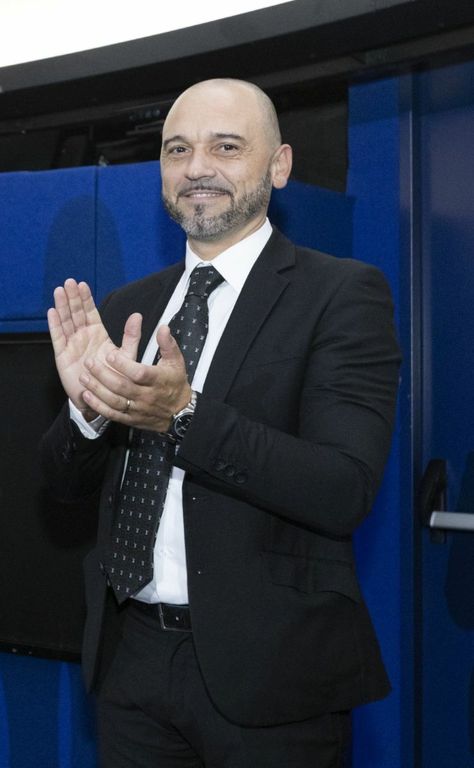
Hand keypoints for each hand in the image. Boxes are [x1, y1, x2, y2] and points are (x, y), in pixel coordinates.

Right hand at [47, 279, 140, 419]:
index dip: (86, 299)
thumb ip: (131, 336)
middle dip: (73, 298)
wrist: (102, 399)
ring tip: (59, 291)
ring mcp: (72, 345)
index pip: (91, 313)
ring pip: (66, 322)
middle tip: (69, 282)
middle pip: (76, 313)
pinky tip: (52, 312)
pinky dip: (55, 325)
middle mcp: (83, 337)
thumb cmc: (115, 378)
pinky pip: (58, 338)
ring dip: (62, 306)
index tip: (83, 284)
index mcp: (98, 335)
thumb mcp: (126, 355)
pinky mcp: (63, 356)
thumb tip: (138, 316)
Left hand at [78, 325, 191, 431]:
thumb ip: (167, 344)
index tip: (110, 355)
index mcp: (158, 380)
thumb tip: (163, 328)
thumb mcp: (176, 362)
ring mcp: (138, 409)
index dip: (124, 365)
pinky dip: (98, 406)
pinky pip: (113, 414)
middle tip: (89, 362)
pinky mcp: (131, 419)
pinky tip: (87, 396)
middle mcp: (147, 396)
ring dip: (97, 389)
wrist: (180, 414)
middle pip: (122, 386)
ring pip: (115, 401)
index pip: (139, 373)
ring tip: (83, 377)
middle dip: (103, 374)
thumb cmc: (175, 384)